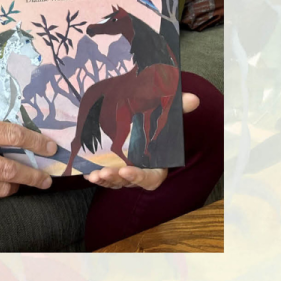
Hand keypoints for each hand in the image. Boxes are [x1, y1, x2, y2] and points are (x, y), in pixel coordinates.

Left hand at [85, 92, 199, 190]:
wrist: (139, 116)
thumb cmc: (154, 119)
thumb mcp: (164, 113)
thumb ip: (178, 108)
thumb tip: (194, 99)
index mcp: (157, 163)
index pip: (151, 178)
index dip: (140, 176)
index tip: (126, 169)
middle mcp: (141, 170)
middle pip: (130, 181)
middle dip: (117, 178)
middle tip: (104, 172)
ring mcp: (126, 171)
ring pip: (116, 181)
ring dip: (105, 180)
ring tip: (94, 175)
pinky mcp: (112, 168)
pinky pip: (105, 177)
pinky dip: (96, 176)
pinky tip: (87, 173)